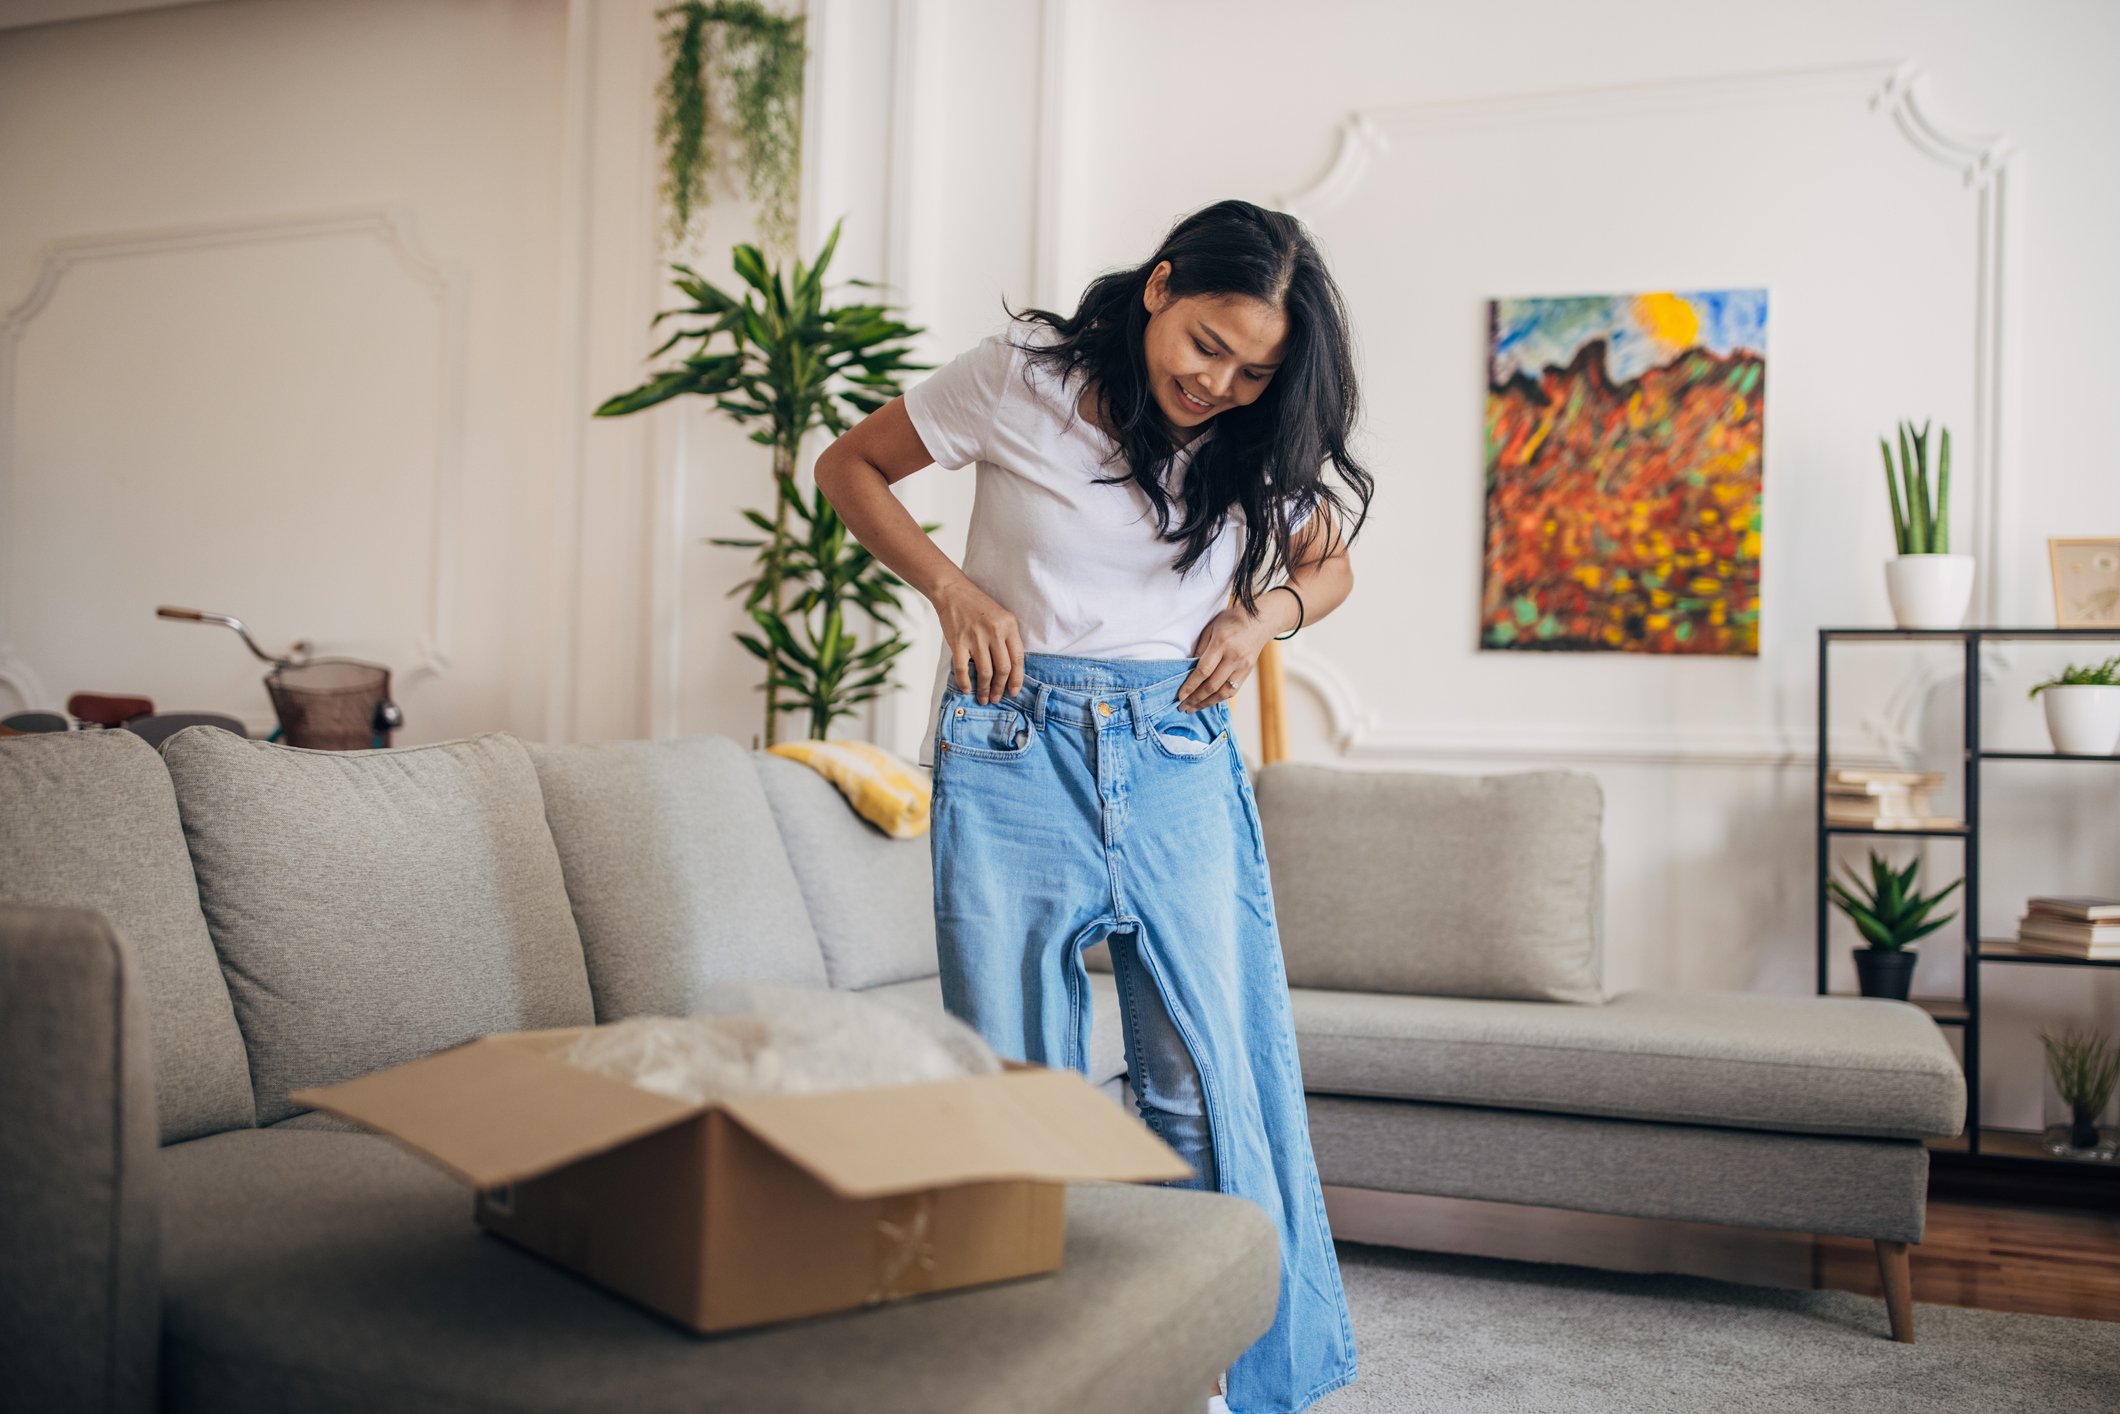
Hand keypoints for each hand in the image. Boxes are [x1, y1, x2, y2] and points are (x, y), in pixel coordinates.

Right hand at [933, 578, 1023, 704]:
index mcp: (1009, 626)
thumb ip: (1008, 638)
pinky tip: (967, 689)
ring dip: (985, 690)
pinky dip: (965, 682)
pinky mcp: (958, 642)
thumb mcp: (1002, 617)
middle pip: (1002, 669)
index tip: (1014, 692)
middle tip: (997, 699)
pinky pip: (963, 669)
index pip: (1017, 659)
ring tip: (984, 698)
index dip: (1017, 679)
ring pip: (985, 672)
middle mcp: (994, 632)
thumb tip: (1011, 668)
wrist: (953, 592)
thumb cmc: (979, 606)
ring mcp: (975, 638)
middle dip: (1000, 688)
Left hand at [1177, 598, 1278, 711]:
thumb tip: (1188, 669)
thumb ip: (1200, 648)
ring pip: (1224, 692)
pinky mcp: (1247, 672)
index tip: (1180, 696)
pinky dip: (1218, 699)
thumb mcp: (1211, 628)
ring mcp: (1243, 667)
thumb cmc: (1231, 621)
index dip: (1190, 686)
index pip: (1204, 671)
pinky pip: (1232, 690)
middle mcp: (1234, 658)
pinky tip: (1207, 702)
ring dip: (1206, 703)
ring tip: (1193, 709)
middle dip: (1195, 699)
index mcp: (1221, 643)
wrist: (1260, 621)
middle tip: (1182, 707)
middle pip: (1212, 685)